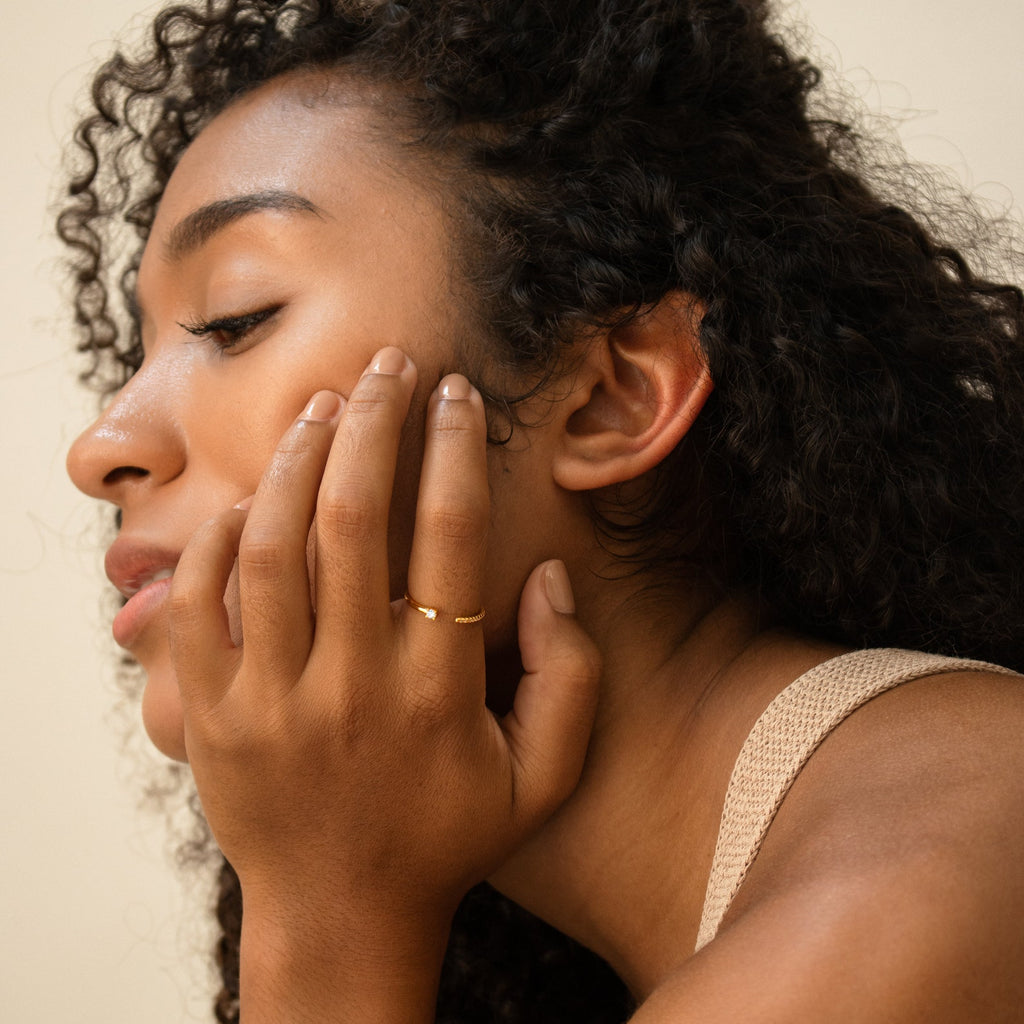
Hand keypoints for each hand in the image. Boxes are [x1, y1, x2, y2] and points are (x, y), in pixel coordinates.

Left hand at [167, 348, 599, 1019]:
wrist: (341, 915)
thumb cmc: (448, 837)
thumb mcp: (543, 774)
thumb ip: (572, 676)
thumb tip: (550, 576)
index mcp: (439, 690)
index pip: (452, 536)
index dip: (457, 448)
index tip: (458, 393)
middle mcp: (355, 683)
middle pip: (360, 517)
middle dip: (377, 420)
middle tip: (390, 365)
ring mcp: (273, 699)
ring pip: (277, 545)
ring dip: (301, 460)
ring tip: (327, 406)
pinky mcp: (213, 716)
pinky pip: (200, 604)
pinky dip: (219, 539)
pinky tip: (253, 497)